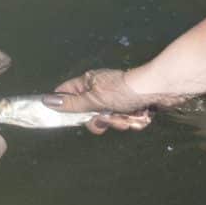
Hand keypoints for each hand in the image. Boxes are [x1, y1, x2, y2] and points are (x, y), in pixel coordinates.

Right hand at [48, 69, 182, 133]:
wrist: (158, 90)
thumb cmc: (124, 90)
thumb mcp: (94, 99)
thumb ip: (72, 104)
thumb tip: (47, 101)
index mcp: (88, 82)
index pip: (66, 93)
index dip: (64, 106)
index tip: (68, 118)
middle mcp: (101, 90)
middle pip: (88, 113)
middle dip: (100, 121)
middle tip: (107, 118)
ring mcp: (117, 99)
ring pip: (109, 120)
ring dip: (119, 122)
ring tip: (129, 116)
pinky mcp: (132, 107)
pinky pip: (125, 121)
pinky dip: (132, 121)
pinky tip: (139, 116)